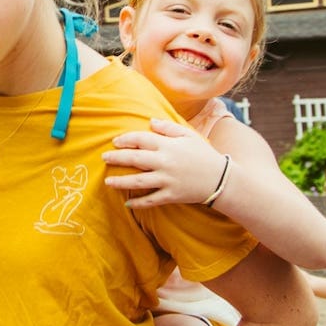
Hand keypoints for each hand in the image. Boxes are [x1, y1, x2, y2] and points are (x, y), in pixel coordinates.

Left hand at [103, 118, 227, 208]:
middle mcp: (165, 162)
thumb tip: (151, 121)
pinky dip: (138, 203)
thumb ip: (168, 128)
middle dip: (117, 158)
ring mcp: (167, 180)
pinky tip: (127, 203)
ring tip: (108, 181)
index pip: (141, 139)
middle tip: (104, 157)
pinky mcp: (171, 195)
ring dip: (121, 181)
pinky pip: (151, 200)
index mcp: (168, 145)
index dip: (126, 139)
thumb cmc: (203, 154)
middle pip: (135, 159)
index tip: (115, 141)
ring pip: (138, 181)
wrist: (221, 179)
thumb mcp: (188, 136)